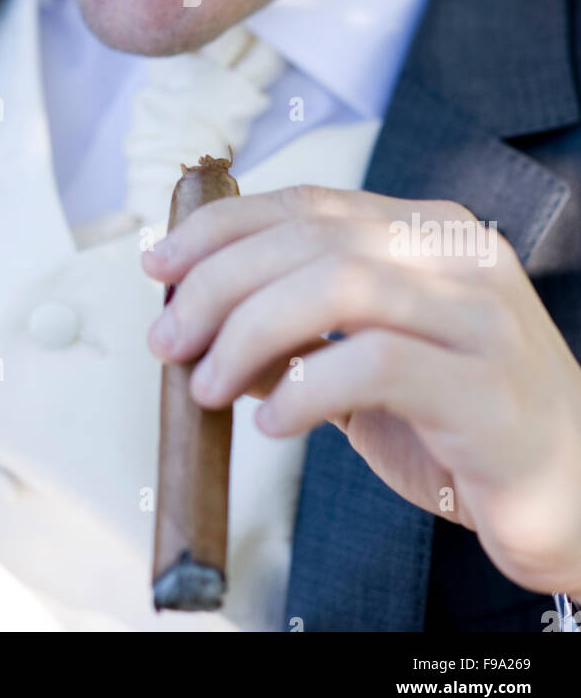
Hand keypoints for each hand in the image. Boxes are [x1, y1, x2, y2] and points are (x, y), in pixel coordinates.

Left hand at [142, 183, 580, 599]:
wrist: (573, 494)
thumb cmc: (461, 425)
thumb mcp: (368, 365)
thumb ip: (298, 335)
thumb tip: (199, 323)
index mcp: (428, 232)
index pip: (308, 203)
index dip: (222, 227)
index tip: (158, 264)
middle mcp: (457, 255)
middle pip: (311, 236)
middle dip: (217, 283)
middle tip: (168, 341)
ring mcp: (479, 316)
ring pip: (337, 283)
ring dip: (248, 332)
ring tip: (209, 384)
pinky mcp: (486, 387)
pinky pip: (375, 365)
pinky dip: (305, 389)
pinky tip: (273, 424)